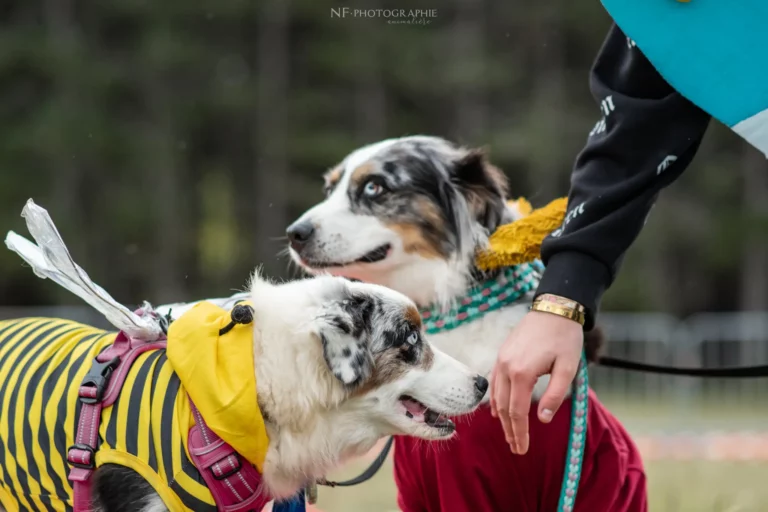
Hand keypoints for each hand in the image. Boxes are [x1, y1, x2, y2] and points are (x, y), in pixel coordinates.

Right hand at [490, 310, 582, 453]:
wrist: (553, 309)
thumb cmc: (564, 339)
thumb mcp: (567, 369)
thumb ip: (555, 396)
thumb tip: (543, 420)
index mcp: (522, 373)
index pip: (517, 412)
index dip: (520, 433)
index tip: (522, 449)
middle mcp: (506, 368)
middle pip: (504, 407)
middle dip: (510, 430)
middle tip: (516, 448)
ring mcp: (501, 360)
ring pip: (496, 396)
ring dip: (502, 417)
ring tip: (509, 434)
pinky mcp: (501, 354)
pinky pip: (494, 382)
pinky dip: (495, 399)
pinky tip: (498, 410)